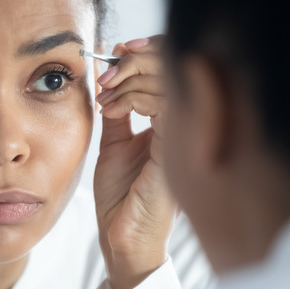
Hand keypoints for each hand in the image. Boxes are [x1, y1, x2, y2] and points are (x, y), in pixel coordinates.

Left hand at [93, 36, 175, 288]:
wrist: (122, 237)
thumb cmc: (123, 198)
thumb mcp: (116, 144)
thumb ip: (118, 113)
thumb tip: (110, 78)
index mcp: (174, 123)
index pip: (173, 71)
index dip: (149, 53)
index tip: (117, 50)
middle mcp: (185, 127)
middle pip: (176, 69)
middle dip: (137, 59)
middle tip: (107, 67)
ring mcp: (184, 137)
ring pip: (171, 82)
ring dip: (131, 77)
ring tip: (104, 90)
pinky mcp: (176, 150)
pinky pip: (165, 106)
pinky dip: (135, 96)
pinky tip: (112, 106)